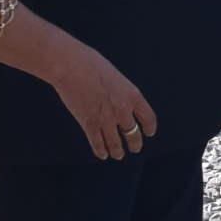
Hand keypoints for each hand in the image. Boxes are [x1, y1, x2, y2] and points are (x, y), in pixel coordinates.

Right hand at [53, 39, 159, 160]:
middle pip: (133, 134)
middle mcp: (122, 110)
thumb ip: (121, 93)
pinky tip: (102, 154)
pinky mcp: (89, 124)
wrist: (71, 66)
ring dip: (118, 151)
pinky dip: (101, 151)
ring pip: (116, 143)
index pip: (148, 118)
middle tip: (134, 148)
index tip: (148, 133)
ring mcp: (106, 119)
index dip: (149, 128)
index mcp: (133, 95)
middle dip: (134, 144)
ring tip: (118, 154)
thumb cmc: (91, 65)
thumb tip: (122, 104)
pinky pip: (98, 143)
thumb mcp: (116, 77)